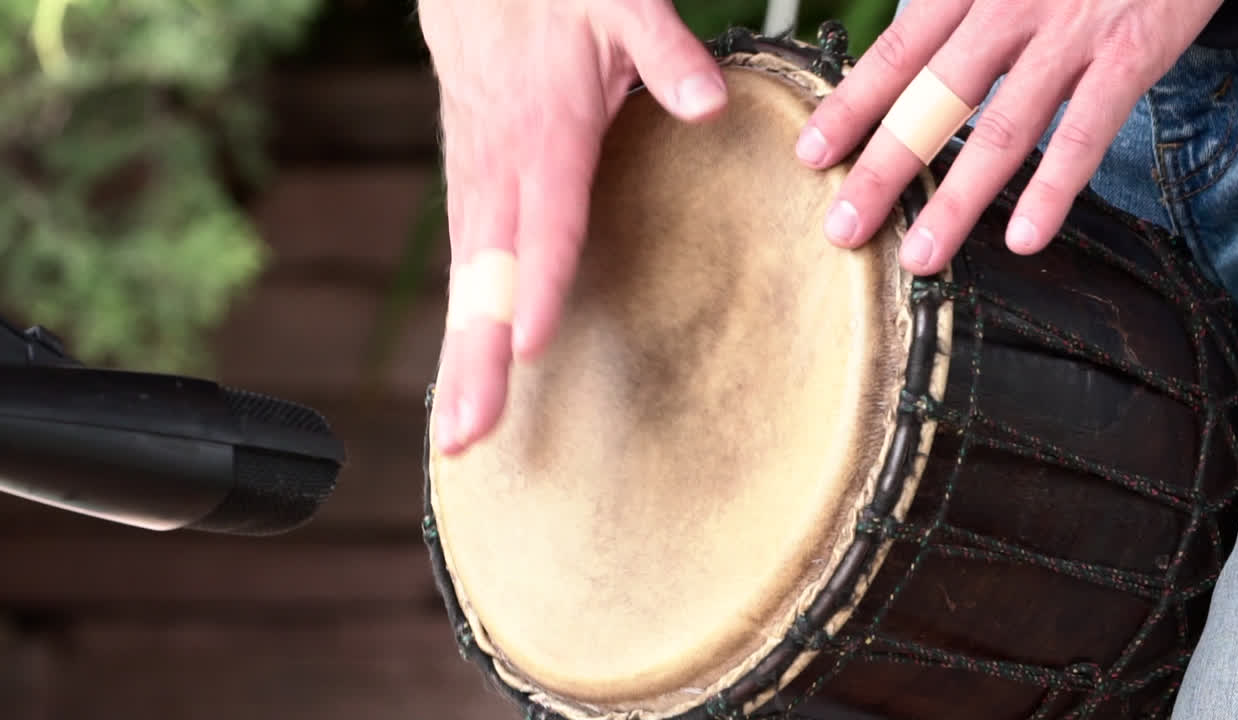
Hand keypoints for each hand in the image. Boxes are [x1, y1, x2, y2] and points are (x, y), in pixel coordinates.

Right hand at [420, 1, 726, 453]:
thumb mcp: (620, 2)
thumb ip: (664, 51)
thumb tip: (707, 102)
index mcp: (545, 131)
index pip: (545, 223)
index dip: (539, 286)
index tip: (529, 350)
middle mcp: (501, 168)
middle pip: (486, 276)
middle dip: (473, 358)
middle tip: (465, 434)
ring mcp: (477, 181)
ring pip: (465, 284)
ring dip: (458, 358)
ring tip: (458, 434)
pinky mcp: (469, 188)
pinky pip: (463, 270)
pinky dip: (459, 327)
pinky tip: (463, 375)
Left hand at [796, 0, 1222, 272]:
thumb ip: (958, 11)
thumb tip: (906, 66)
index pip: (896, 53)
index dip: (850, 107)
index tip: (809, 155)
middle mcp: (1010, 5)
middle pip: (933, 100)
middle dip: (883, 170)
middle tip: (843, 229)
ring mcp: (1071, 31)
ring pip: (1002, 128)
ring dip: (957, 200)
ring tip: (921, 255)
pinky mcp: (1132, 50)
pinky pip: (1087, 130)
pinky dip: (1055, 188)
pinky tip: (1025, 238)